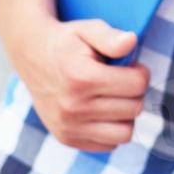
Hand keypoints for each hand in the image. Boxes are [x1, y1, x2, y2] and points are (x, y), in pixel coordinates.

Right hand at [14, 18, 149, 151]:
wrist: (32, 56)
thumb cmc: (67, 42)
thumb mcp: (88, 29)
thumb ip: (110, 37)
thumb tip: (131, 41)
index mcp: (82, 78)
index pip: (137, 85)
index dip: (141, 72)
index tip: (132, 66)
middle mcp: (73, 107)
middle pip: (134, 108)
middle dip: (135, 92)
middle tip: (122, 80)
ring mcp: (68, 126)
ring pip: (124, 132)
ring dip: (126, 114)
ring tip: (115, 97)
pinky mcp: (66, 138)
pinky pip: (108, 144)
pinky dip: (112, 129)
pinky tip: (103, 111)